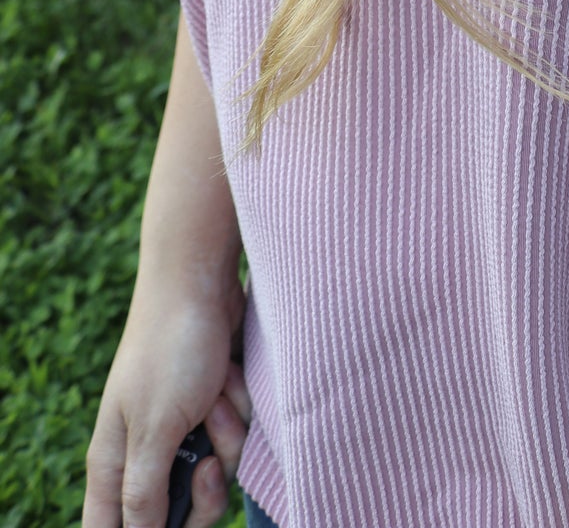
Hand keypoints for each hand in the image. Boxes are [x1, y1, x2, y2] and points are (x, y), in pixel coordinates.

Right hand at [82, 271, 251, 527]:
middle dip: (206, 490)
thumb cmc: (172, 349)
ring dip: (227, 434)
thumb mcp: (155, 428)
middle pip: (179, 512)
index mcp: (115, 463)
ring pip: (216, 471)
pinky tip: (230, 377)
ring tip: (216, 395)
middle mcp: (145, 450)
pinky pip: (236, 434)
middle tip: (209, 462)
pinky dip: (239, 408)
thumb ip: (145, 491)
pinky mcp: (211, 405)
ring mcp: (181, 426)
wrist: (202, 280)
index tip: (169, 521)